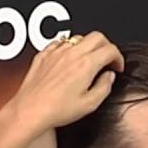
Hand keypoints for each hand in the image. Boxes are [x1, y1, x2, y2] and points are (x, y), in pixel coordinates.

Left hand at [0, 31, 124, 139]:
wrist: (30, 111)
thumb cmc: (56, 110)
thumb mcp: (89, 104)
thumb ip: (104, 87)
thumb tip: (109, 77)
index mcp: (86, 64)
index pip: (110, 49)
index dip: (118, 58)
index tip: (117, 66)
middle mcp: (71, 54)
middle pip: (97, 36)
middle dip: (106, 46)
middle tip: (107, 59)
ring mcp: (56, 52)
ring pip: (78, 37)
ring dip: (88, 46)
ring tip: (88, 60)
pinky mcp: (43, 56)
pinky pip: (59, 42)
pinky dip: (68, 47)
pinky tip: (68, 58)